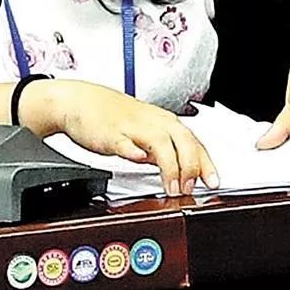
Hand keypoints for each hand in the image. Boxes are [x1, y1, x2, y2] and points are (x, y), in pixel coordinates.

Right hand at [21, 79, 218, 195]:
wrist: (77, 101)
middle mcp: (151, 121)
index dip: (204, 162)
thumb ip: (162, 149)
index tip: (212, 181)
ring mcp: (130, 126)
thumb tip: (181, 169)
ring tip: (173, 187)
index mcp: (161, 120)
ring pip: (159, 142)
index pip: (192, 140)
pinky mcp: (109, 133)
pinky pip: (123, 141)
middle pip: (182, 140)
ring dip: (170, 166)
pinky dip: (132, 150)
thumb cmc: (109, 114)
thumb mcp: (142, 129)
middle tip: (191, 188)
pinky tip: (137, 159)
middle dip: (191, 166)